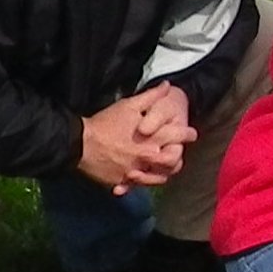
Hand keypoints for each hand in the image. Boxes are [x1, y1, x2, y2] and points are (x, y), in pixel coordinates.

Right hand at [77, 87, 191, 190]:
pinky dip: (143, 182)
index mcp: (152, 139)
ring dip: (164, 172)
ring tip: (164, 166)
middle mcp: (147, 158)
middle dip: (179, 157)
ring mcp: (135, 172)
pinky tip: (143, 176)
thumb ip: (151, 96)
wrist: (80, 143)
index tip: (192, 133)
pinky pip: (138, 186)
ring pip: (159, 178)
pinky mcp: (122, 182)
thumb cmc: (106, 122)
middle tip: (178, 152)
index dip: (188, 134)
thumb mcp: (129, 105)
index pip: (178, 137)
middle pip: (174, 163)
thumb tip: (167, 85)